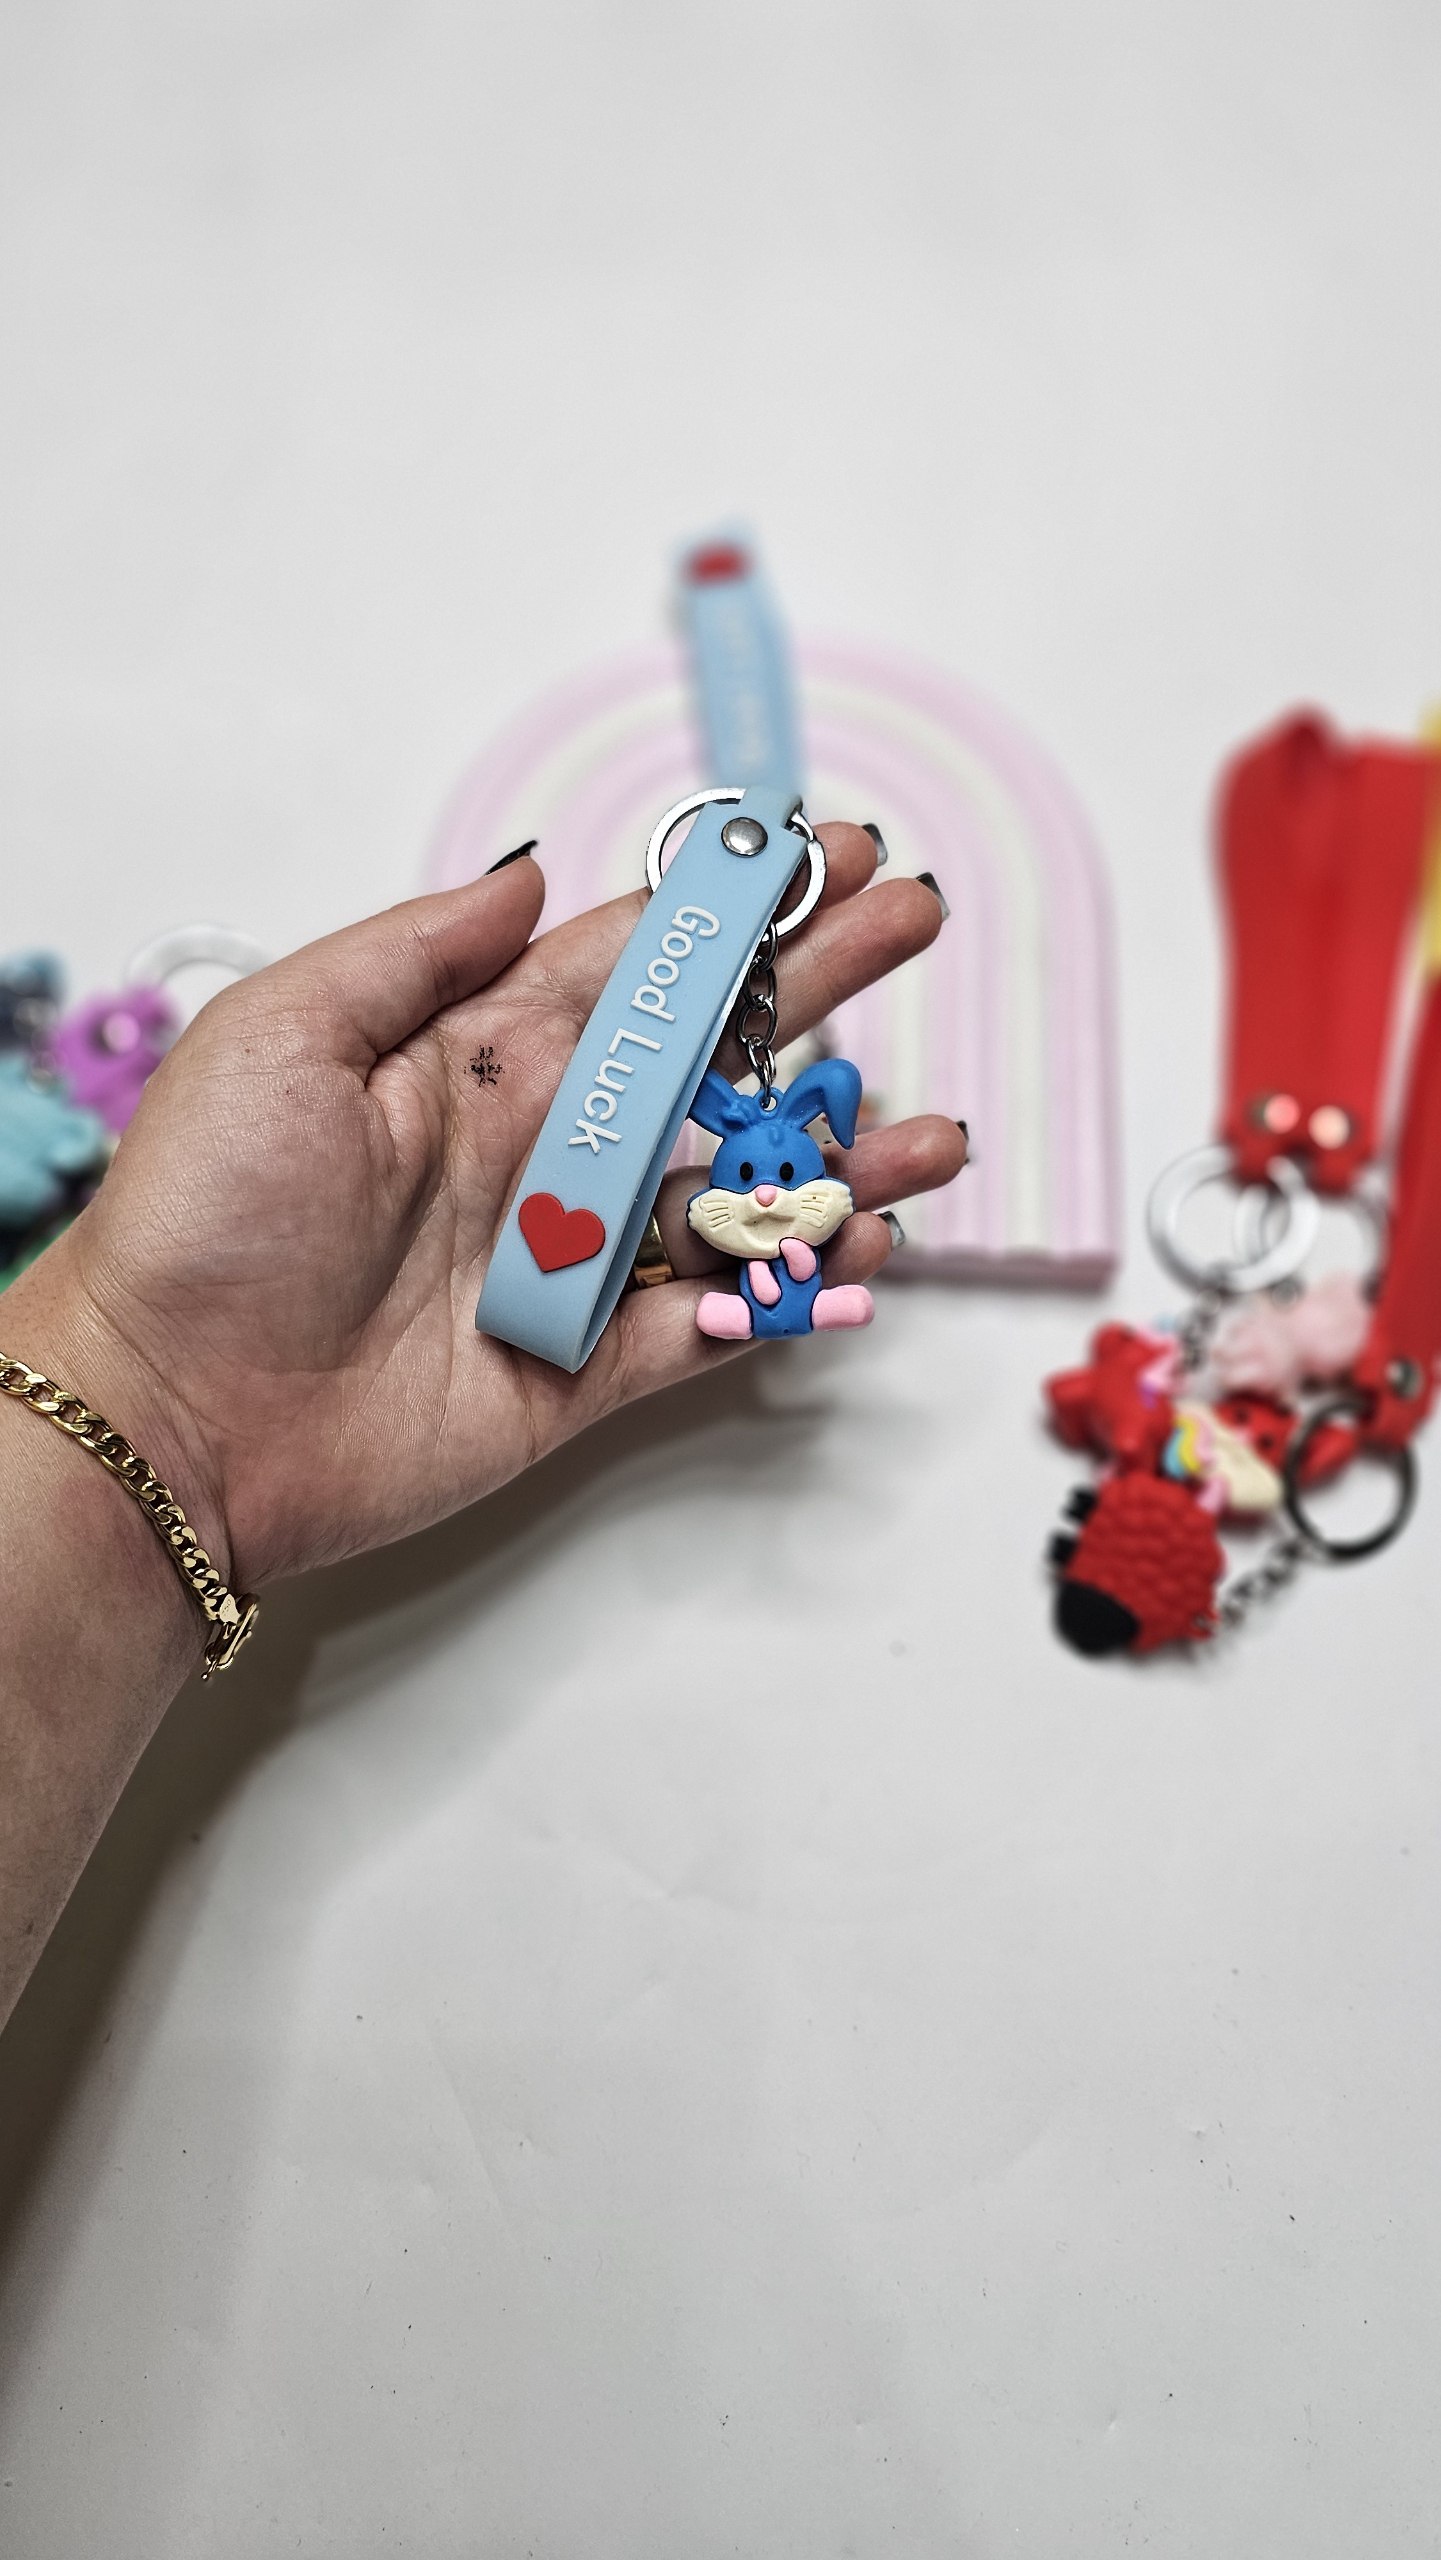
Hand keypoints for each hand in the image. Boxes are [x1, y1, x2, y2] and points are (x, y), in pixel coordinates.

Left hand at [5, 827, 964, 1587]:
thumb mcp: (283, 1035)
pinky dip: (793, 1292)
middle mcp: (539, 1149)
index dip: (735, 909)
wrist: (172, 1413)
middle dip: (819, 988)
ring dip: (838, 1160)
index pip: (636, 963)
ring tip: (933, 1134)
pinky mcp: (583, 1370)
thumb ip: (419, 949)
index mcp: (476, 1056)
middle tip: (920, 925)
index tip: (828, 854)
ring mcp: (571, 1261)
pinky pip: (713, 1322)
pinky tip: (862, 1250)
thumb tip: (533, 869)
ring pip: (736, 1197)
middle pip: (714, 1058)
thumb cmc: (205, 1217)